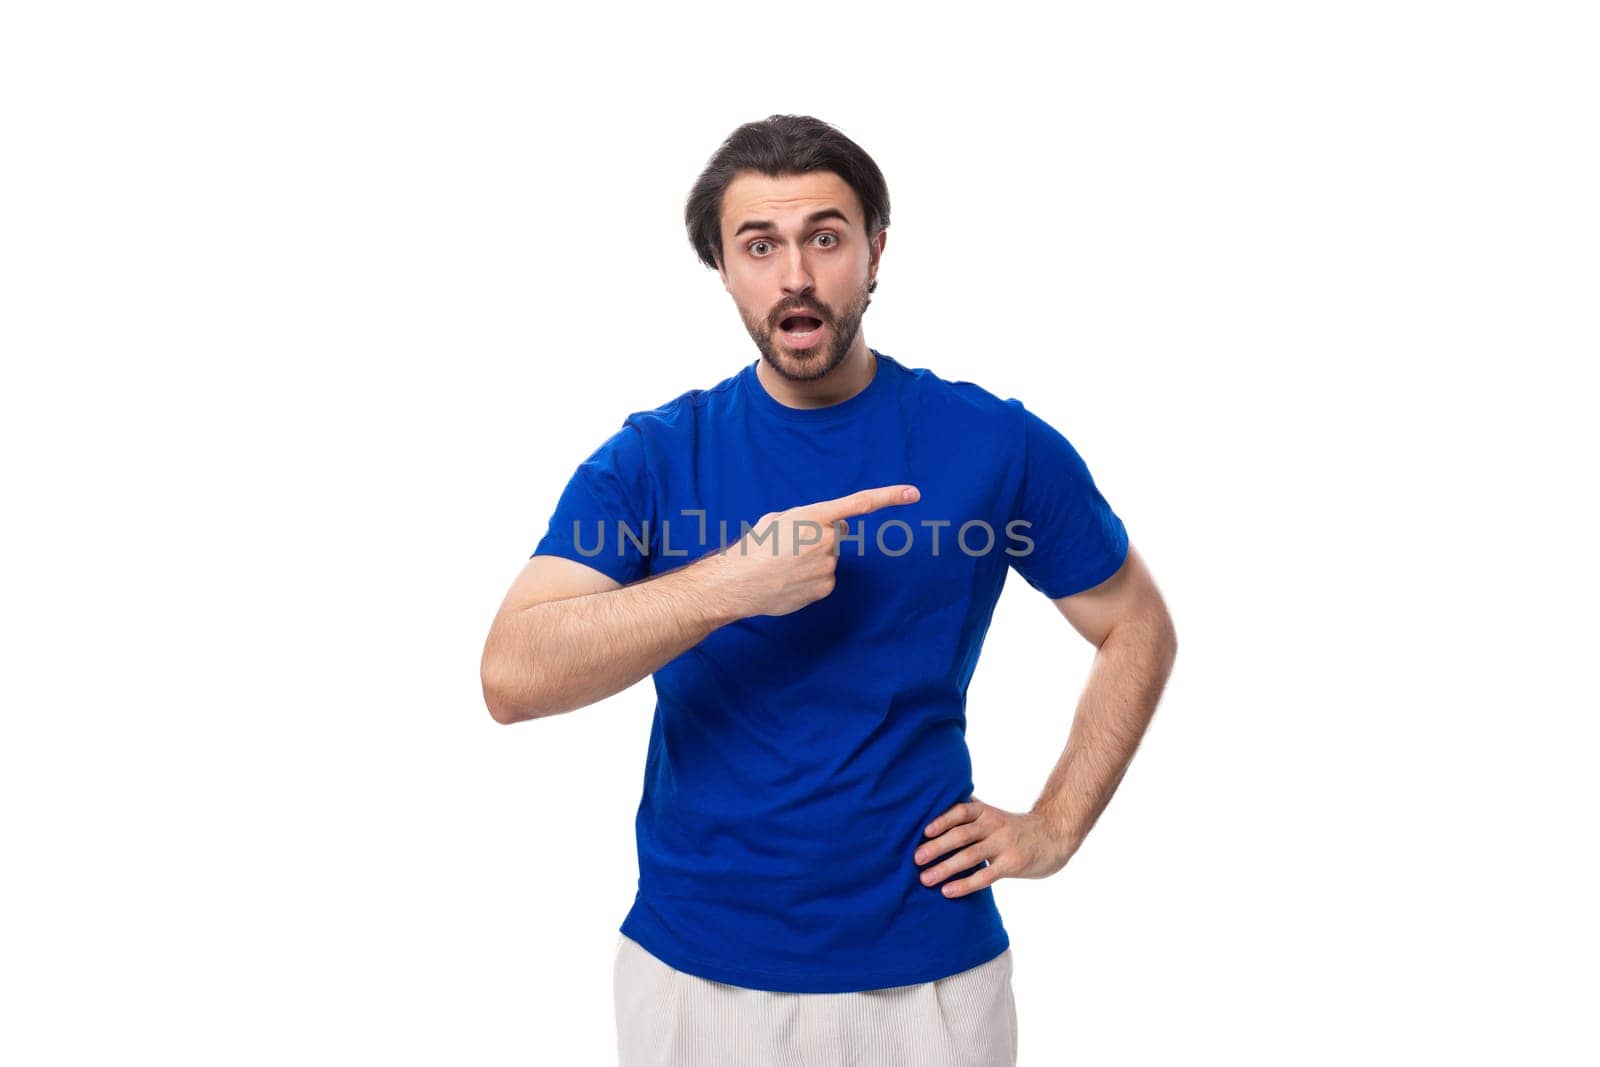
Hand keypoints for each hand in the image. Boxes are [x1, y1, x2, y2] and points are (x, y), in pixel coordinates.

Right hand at [707, 484, 920, 617]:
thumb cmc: (755, 546)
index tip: (914, 493)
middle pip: (836, 535)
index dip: (890, 497)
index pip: (860, 504)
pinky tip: (790, 580)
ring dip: (812, 559)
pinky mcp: (825, 587)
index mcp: (814, 516)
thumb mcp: (780, 519)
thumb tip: (841, 529)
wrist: (738, 582)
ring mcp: (827, 566)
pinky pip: (825, 578)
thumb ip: (813, 518)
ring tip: (784, 564)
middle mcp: (826, 540)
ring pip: (828, 558)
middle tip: (789, 546)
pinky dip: (810, 578)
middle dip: (819, 537)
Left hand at [912, 794, 1077, 898]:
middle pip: (961, 835)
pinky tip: (948, 891)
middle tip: (915, 858)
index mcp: (986, 812)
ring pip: (970, 856)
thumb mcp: (993, 814)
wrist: (1055, 835)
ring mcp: (1004, 845)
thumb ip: (969, 813)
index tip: (922, 831)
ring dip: (945, 868)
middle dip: (936, 847)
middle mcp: (994, 825)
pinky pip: (985, 876)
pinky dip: (965, 884)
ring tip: (925, 879)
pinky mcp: (1012, 864)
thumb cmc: (1015, 827)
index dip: (941, 820)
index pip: (960, 811)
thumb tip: (934, 808)